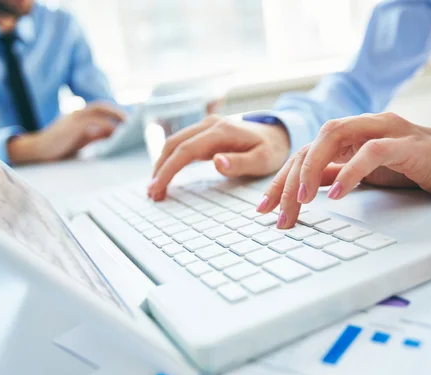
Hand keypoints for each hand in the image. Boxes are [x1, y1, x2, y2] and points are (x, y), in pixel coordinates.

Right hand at [7, 102, 125, 163]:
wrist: (38, 150)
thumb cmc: (60, 146)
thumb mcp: (81, 139)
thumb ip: (96, 135)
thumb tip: (114, 135)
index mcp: (79, 114)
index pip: (101, 108)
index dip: (115, 111)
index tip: (129, 119)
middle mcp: (78, 112)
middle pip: (102, 106)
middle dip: (118, 112)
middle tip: (132, 122)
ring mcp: (75, 118)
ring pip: (100, 112)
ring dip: (116, 118)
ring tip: (128, 128)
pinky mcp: (74, 127)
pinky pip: (95, 123)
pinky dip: (107, 127)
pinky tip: (116, 134)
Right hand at [147, 115, 290, 199]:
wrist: (278, 134)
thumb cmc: (271, 149)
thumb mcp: (263, 160)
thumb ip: (240, 162)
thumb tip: (216, 162)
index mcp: (221, 131)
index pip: (186, 150)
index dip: (169, 168)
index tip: (157, 186)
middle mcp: (209, 125)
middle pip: (174, 145)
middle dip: (160, 169)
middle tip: (152, 193)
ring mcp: (206, 127)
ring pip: (174, 144)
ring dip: (162, 165)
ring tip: (155, 189)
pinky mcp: (204, 134)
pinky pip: (181, 146)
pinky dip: (170, 160)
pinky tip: (165, 175)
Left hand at [258, 112, 430, 228]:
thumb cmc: (408, 166)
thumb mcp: (362, 173)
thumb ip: (334, 174)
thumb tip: (300, 190)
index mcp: (348, 134)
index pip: (304, 153)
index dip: (281, 180)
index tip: (264, 208)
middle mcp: (360, 125)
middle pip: (312, 144)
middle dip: (290, 181)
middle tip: (279, 215)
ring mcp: (382, 129)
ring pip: (334, 137)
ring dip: (312, 170)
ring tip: (301, 201)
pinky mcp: (404, 142)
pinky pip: (371, 151)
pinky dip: (350, 172)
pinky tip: (335, 194)